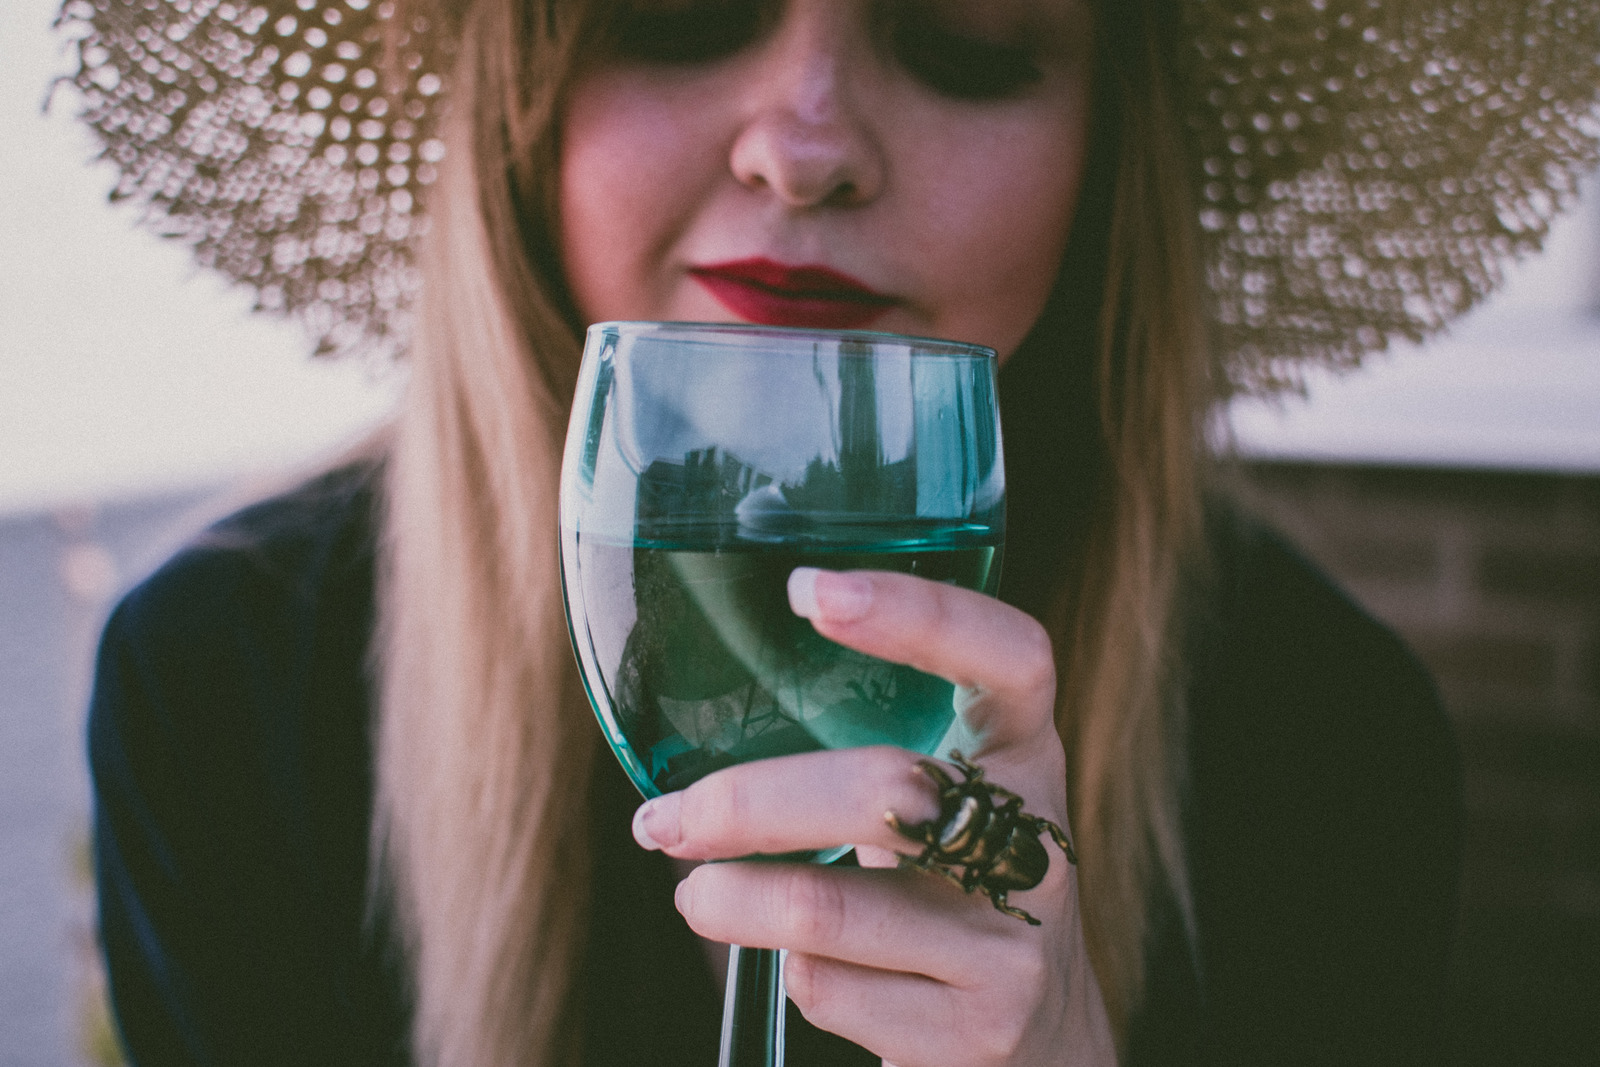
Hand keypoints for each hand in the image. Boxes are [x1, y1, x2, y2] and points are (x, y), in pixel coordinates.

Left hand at [630, 568, 1116, 1065]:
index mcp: (1025, 753)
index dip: (920, 612)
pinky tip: (795, 962)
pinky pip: (828, 988)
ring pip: (828, 909)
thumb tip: (690, 703)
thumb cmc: (954, 888)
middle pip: (889, 790)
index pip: (1010, 655)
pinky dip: (785, 970)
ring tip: (698, 894)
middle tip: (665, 819)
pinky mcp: (977, 1032)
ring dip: (729, 902)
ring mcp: (1012, 943)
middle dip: (751, 801)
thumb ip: (879, 749)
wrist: (1044, 1041)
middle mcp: (1035, 841)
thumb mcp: (949, 800)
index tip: (811, 589)